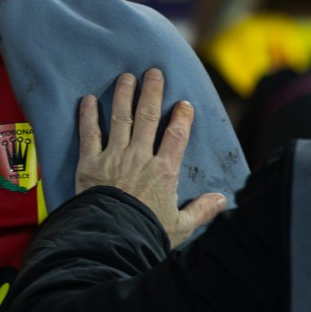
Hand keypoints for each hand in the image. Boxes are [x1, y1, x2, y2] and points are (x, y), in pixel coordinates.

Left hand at [75, 68, 226, 247]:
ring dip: (123, 95)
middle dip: (152, 93)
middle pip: (147, 117)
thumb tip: (223, 200)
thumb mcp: (180, 227)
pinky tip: (87, 99)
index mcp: (164, 171)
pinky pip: (89, 133)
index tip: (183, 103)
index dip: (181, 117)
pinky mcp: (90, 162)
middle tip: (154, 72)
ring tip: (126, 77)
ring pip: (120, 118)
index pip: (176, 136)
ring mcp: (113, 156)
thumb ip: (201, 211)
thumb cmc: (146, 233)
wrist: (113, 238)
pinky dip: (88, 115)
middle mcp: (140, 157)